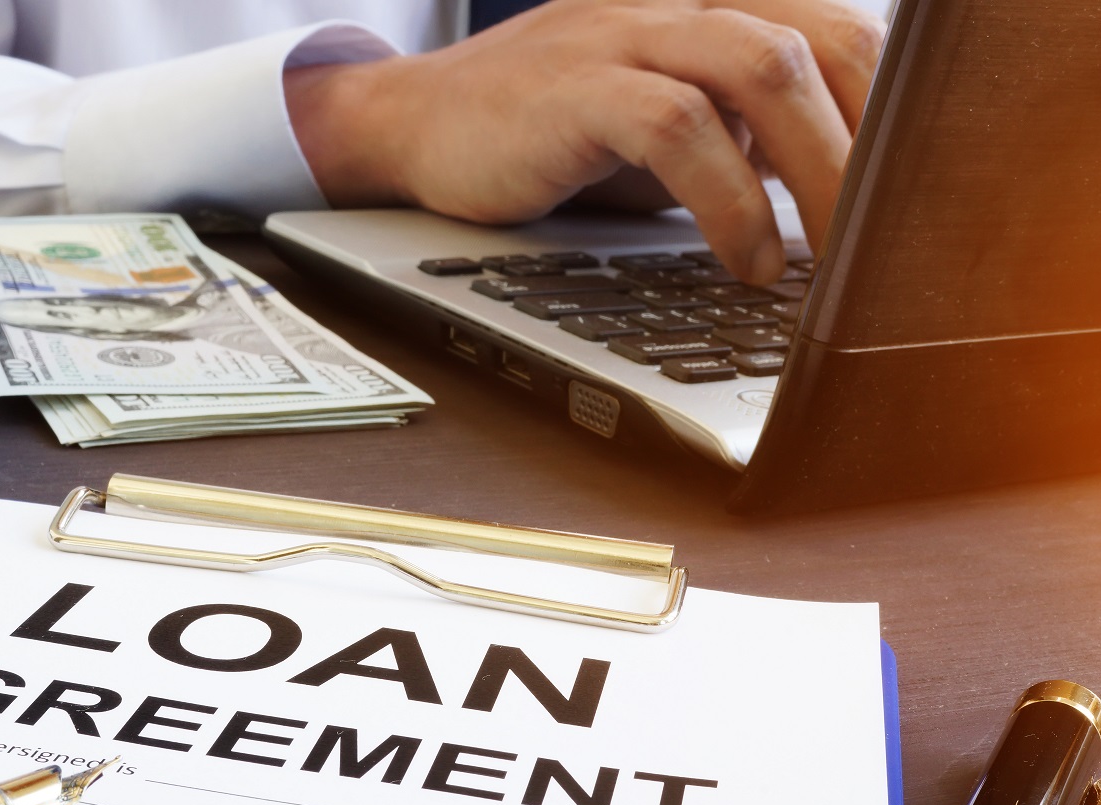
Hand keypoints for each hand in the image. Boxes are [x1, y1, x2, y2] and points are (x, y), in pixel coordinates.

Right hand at [285, 0, 884, 283]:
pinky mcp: (574, 86)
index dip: (891, 112)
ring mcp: (623, 34)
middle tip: (883, 242)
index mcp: (710, 4)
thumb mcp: (663, 123)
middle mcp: (677, 0)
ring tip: (828, 257)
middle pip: (821, 40)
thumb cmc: (547, 131)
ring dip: (817, 169)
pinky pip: (678, 126)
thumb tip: (834, 189)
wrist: (417, 125)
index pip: (839, 32)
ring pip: (762, 66)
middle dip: (869, 146)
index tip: (907, 200)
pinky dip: (730, 199)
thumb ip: (744, 134)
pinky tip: (747, 258)